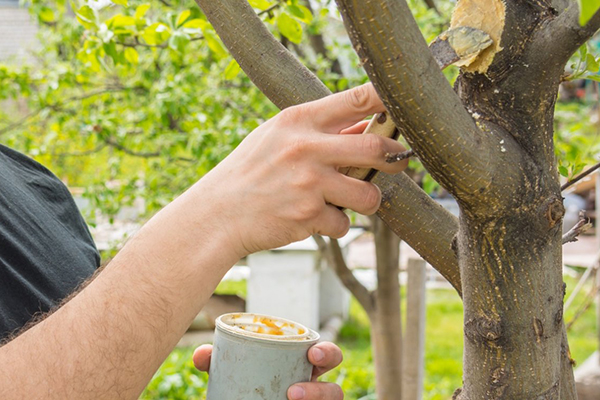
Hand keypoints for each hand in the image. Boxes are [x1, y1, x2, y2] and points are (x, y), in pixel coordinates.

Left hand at [193, 342, 343, 399]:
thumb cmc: (241, 390)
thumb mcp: (231, 375)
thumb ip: (217, 362)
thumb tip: (202, 355)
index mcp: (300, 369)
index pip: (325, 356)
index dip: (326, 352)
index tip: (312, 352)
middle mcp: (313, 392)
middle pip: (335, 389)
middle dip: (322, 397)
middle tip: (294, 390)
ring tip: (289, 398)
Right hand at [197, 83, 407, 257]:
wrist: (216, 214)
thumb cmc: (249, 172)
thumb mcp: (276, 138)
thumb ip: (319, 131)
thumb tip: (365, 129)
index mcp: (298, 120)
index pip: (356, 99)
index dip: (388, 101)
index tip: (405, 109)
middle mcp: (306, 148)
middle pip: (376, 149)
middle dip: (394, 159)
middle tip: (396, 163)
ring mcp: (308, 183)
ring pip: (368, 195)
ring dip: (364, 201)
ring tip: (343, 200)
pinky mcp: (308, 216)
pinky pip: (343, 224)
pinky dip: (333, 226)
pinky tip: (311, 219)